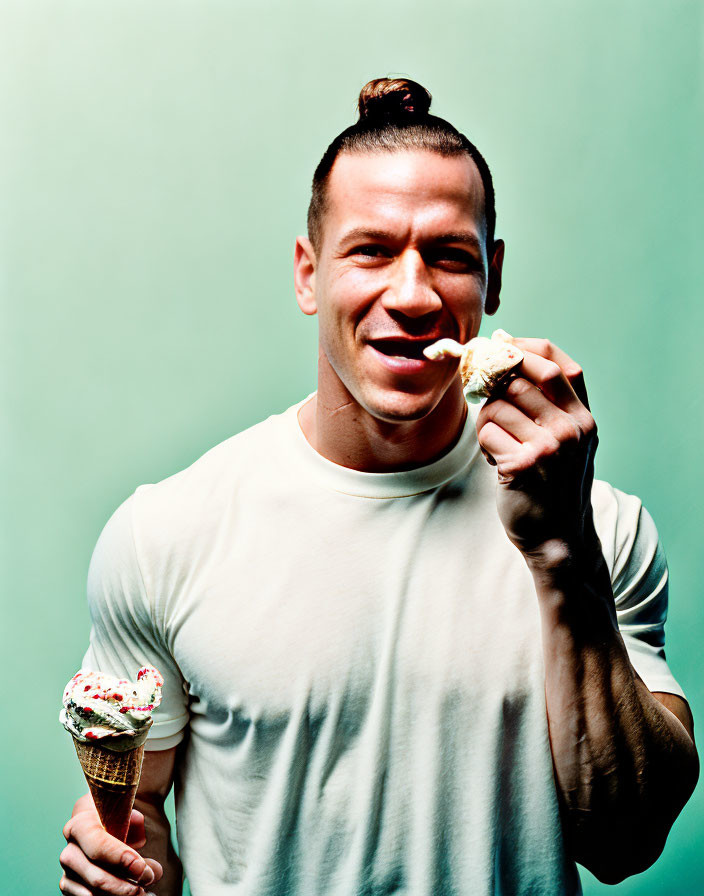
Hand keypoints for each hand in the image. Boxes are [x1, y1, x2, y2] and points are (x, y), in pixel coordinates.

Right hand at [60, 794, 161, 895]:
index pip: (98, 845)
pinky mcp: (69, 886)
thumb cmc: (118, 816)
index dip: (120, 858)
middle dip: (126, 885)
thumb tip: (144, 844)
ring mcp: (68, 871)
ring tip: (143, 891)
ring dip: (122, 895)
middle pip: (97, 877)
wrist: (104, 823)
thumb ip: (138, 825)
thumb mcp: (128, 812)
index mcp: (81, 824)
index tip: (141, 868)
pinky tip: (131, 894)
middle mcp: (70, 849)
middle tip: (148, 881)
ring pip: (94, 893)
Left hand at [476, 338, 597, 558]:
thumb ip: (549, 402)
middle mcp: (572, 429)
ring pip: (497, 406)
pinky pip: (486, 432)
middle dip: (494, 386)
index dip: (527, 348)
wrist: (557, 537)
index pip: (559, 365)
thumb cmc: (553, 484)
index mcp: (584, 418)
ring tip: (499, 444)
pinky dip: (483, 445)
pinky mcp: (522, 465)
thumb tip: (506, 348)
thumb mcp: (568, 441)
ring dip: (487, 422)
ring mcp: (550, 447)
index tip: (501, 344)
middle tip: (483, 396)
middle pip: (521, 380)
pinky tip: (496, 461)